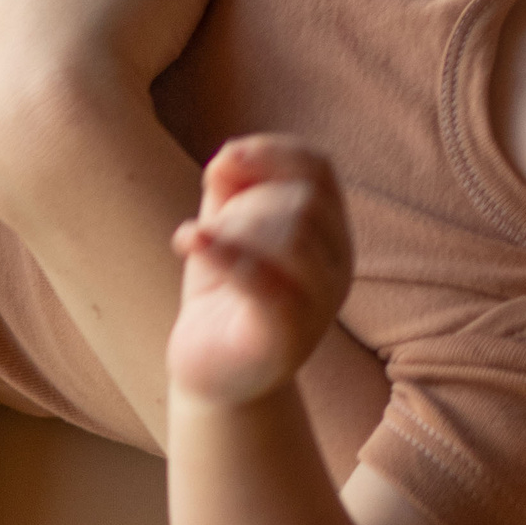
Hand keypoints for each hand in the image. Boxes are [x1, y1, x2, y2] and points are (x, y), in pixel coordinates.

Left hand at [168, 137, 352, 406]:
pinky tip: (188, 239)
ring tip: (195, 243)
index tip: (225, 156)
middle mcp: (337, 270)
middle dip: (247, 201)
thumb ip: (232, 186)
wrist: (212, 373)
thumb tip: (226, 158)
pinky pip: (265, 286)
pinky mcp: (286, 340)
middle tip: (209, 226)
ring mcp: (318, 308)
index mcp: (330, 235)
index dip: (274, 151)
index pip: (320, 170)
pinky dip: (224, 255)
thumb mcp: (228, 227)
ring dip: (233, 226)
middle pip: (305, 202)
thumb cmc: (225, 292)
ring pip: (294, 237)